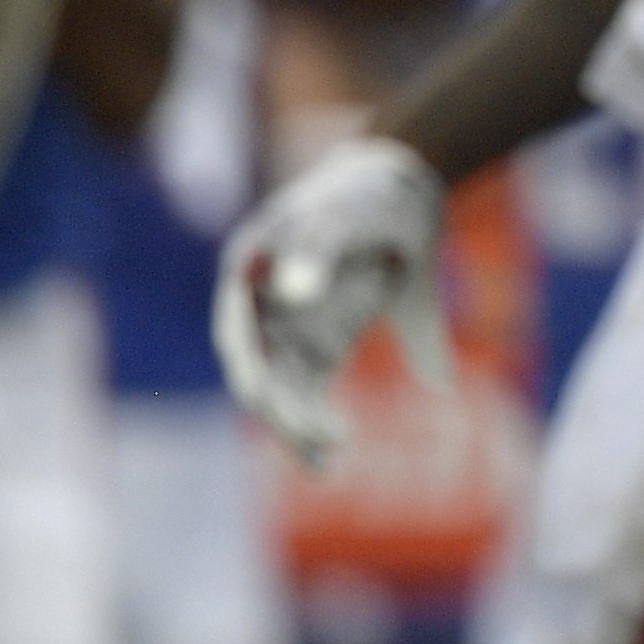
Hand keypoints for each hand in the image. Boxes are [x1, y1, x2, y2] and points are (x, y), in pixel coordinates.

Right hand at [211, 134, 447, 463]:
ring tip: (329, 459)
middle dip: (281, 409)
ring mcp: (290, 326)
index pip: (240, 337)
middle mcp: (262, 306)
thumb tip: (293, 294)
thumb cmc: (366, 192)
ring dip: (299, 425)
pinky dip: (317, 419)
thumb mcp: (345, 213)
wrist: (403, 184)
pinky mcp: (321, 340)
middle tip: (317, 437)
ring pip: (284, 389)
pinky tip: (332, 452)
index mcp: (250, 272)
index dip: (251, 371)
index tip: (266, 402)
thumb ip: (319, 248)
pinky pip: (311, 389)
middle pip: (261, 372)